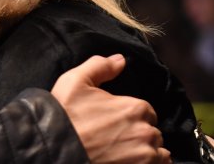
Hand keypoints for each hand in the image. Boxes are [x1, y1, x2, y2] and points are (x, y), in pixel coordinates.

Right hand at [51, 54, 170, 163]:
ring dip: (145, 150)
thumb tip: (120, 59)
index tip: (114, 121)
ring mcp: (145, 155)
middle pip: (151, 131)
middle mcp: (146, 131)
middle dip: (137, 133)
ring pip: (157, 151)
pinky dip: (149, 163)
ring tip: (123, 151)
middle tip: (115, 137)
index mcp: (135, 107)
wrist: (55, 147)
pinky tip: (131, 159)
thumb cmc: (64, 115)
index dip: (129, 115)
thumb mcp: (74, 81)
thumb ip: (100, 66)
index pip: (145, 111)